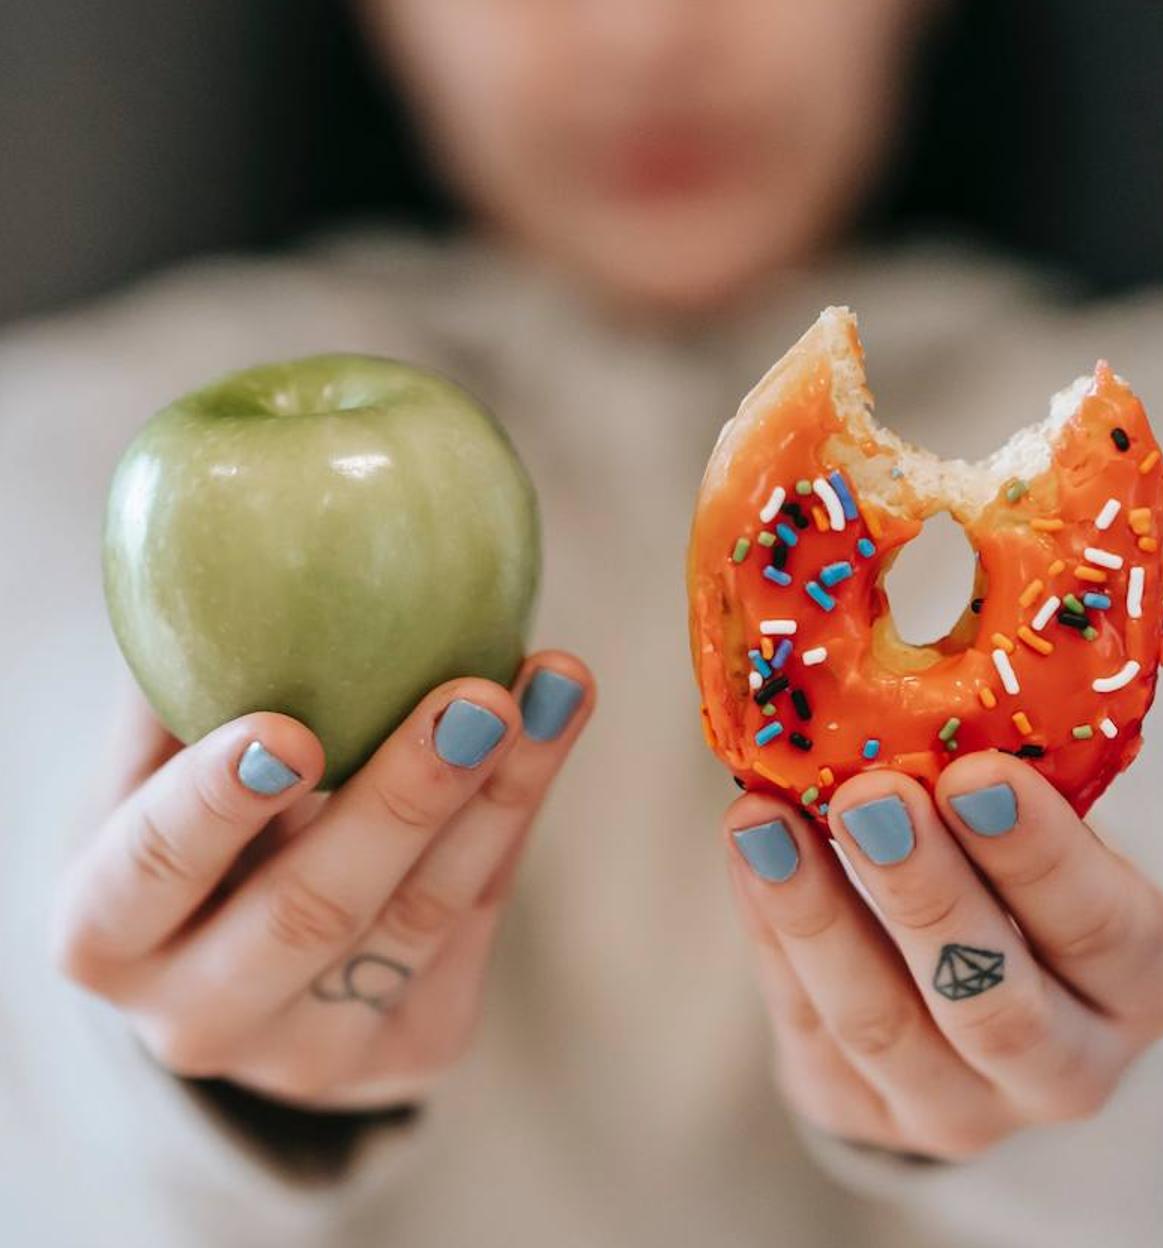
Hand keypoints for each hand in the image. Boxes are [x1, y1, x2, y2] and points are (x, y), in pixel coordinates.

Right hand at [54, 653, 592, 1108]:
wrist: (253, 969)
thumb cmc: (202, 836)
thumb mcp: (159, 776)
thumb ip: (183, 693)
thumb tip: (225, 551)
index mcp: (108, 937)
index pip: (150, 874)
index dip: (214, 806)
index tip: (288, 729)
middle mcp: (200, 1018)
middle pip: (310, 913)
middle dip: (402, 801)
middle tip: (475, 699)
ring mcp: (313, 1054)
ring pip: (422, 918)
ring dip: (499, 793)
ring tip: (553, 688)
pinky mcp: (415, 1048)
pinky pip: (478, 918)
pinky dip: (517, 814)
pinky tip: (552, 727)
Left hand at [725, 753, 1162, 1159]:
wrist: (966, 999)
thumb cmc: (1016, 887)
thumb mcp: (1043, 843)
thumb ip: (998, 794)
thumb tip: (909, 686)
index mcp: (1135, 983)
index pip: (1105, 931)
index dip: (1040, 855)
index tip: (976, 774)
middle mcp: (1064, 1067)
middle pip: (994, 1003)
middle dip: (925, 893)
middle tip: (870, 797)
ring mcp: (957, 1108)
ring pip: (880, 1025)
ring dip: (816, 915)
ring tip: (764, 822)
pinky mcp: (858, 1112)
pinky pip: (804, 1021)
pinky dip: (769, 929)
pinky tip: (749, 850)